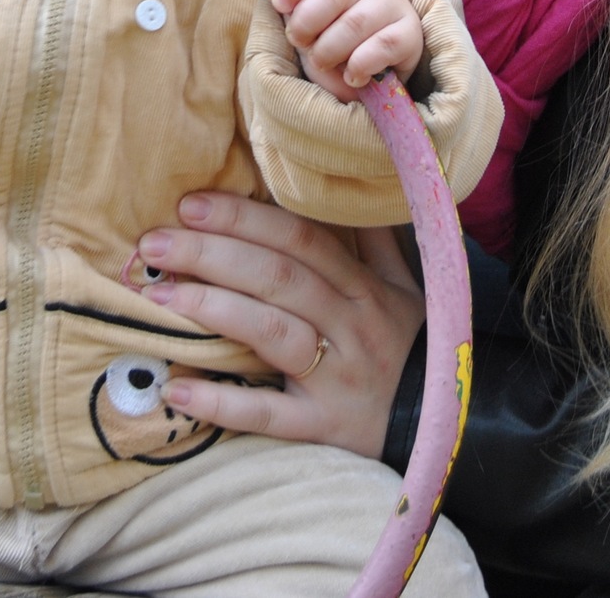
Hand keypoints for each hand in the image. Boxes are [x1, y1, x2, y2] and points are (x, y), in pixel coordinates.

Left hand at [134, 193, 424, 458]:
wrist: (454, 423)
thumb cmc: (413, 346)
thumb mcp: (404, 285)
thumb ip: (371, 236)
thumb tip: (344, 181)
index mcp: (363, 286)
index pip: (300, 240)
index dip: (245, 218)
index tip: (192, 204)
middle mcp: (350, 325)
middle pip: (277, 278)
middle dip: (212, 255)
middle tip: (155, 243)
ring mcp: (337, 377)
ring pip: (272, 334)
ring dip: (212, 310)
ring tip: (157, 297)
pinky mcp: (325, 427)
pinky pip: (271, 416)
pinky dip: (223, 405)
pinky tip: (178, 392)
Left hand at [273, 0, 425, 99]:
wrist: (373, 56)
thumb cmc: (331, 24)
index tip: (279, 4)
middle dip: (306, 23)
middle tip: (299, 40)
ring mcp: (393, 3)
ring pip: (354, 23)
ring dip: (328, 49)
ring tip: (321, 60)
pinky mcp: (410, 34)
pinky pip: (381, 47)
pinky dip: (358, 65)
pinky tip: (351, 74)